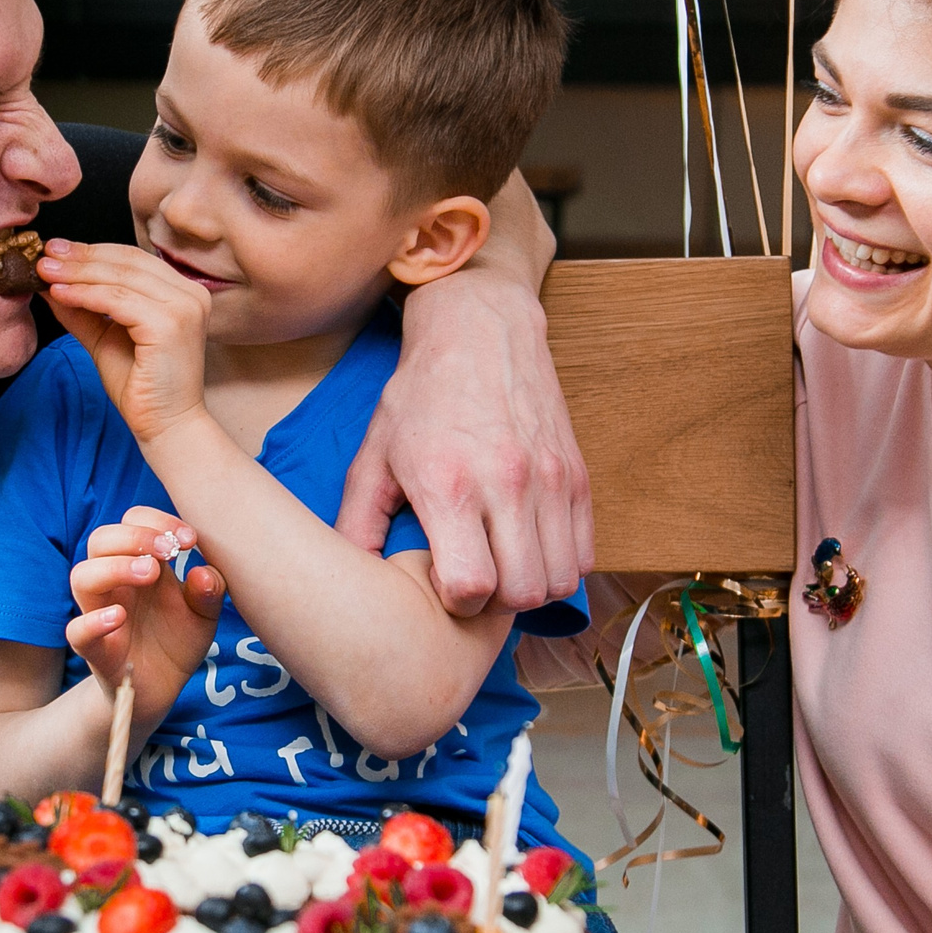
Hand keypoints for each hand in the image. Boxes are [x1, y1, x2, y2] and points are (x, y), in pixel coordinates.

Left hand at [39, 241, 212, 444]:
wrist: (166, 426)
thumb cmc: (142, 387)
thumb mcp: (106, 338)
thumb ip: (83, 309)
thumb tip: (50, 282)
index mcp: (182, 292)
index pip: (132, 258)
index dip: (92, 251)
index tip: (55, 250)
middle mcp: (190, 294)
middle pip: (126, 261)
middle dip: (80, 257)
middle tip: (44, 255)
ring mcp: (184, 307)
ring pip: (121, 277)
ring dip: (77, 273)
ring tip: (45, 273)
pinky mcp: (171, 324)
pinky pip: (118, 301)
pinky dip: (85, 294)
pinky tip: (59, 293)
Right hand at [68, 507, 227, 731]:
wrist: (163, 688)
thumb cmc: (177, 639)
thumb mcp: (204, 613)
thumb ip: (209, 591)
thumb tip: (203, 572)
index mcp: (139, 563)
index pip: (131, 521)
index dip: (157, 520)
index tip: (190, 539)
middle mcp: (114, 583)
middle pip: (100, 539)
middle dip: (134, 536)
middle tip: (169, 552)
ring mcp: (100, 614)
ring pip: (81, 576)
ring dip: (114, 567)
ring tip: (150, 573)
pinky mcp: (96, 651)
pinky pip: (77, 631)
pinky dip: (93, 621)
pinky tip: (119, 617)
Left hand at [338, 270, 592, 614]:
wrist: (479, 329)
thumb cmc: (420, 395)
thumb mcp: (374, 455)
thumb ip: (356, 522)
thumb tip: (347, 579)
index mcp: (449, 484)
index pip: (472, 588)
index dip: (456, 603)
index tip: (445, 582)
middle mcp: (507, 483)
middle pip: (523, 593)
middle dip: (496, 602)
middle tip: (476, 579)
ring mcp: (550, 479)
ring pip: (560, 580)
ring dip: (531, 585)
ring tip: (502, 564)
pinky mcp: (577, 474)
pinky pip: (584, 554)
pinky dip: (559, 565)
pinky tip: (529, 547)